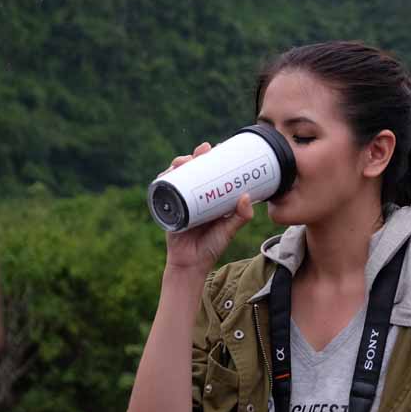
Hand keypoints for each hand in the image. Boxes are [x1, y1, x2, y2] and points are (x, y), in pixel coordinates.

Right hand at [159, 142, 253, 276]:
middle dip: (195, 156)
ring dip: (178, 164)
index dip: (212, 158)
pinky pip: (162, 191)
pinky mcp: (167, 209)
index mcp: (209, 196)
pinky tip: (167, 173)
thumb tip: (247, 196)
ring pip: (177, 176)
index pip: (210, 171)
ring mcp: (180, 200)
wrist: (191, 264)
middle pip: (192, 169)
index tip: (220, 147)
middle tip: (203, 151)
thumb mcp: (229, 229)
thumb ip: (241, 216)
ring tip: (185, 160)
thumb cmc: (211, 246)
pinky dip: (163, 179)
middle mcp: (194, 195)